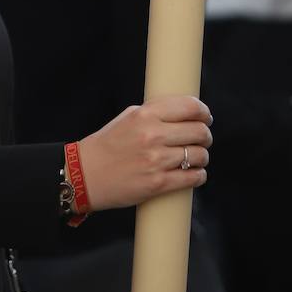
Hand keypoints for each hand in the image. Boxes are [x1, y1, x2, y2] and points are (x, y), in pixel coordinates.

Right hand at [76, 95, 212, 209]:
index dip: (203, 112)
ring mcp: (156, 161)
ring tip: (196, 158)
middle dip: (205, 135)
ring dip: (202, 157)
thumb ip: (154, 112)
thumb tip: (184, 112)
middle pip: (199, 131)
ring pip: (199, 155)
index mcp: (145, 115)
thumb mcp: (127, 117)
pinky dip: (198, 175)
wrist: (85, 174)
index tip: (206, 117)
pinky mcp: (157, 184)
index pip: (189, 107)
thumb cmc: (107, 144)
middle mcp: (153, 135)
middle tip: (203, 139)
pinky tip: (195, 173)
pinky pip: (193, 177)